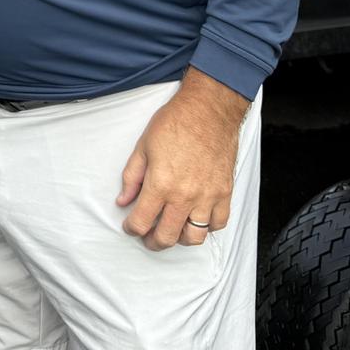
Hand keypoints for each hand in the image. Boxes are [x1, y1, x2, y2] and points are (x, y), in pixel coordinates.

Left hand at [116, 69, 249, 249]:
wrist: (208, 109)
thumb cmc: (175, 122)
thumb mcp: (143, 146)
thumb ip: (132, 177)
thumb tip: (123, 200)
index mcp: (161, 184)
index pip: (141, 222)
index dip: (131, 228)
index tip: (130, 226)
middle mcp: (185, 195)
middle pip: (166, 237)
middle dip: (153, 241)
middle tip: (148, 236)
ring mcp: (207, 196)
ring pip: (194, 237)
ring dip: (180, 238)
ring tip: (173, 229)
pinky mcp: (225, 192)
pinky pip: (218, 223)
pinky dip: (207, 227)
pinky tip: (197, 218)